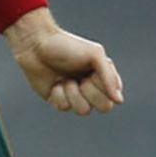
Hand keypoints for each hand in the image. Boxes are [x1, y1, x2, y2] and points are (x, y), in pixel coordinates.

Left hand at [4, 9, 123, 115]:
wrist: (36, 46)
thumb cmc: (66, 46)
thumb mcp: (94, 55)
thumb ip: (109, 78)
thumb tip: (119, 101)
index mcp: (103, 77)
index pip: (113, 97)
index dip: (102, 87)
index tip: (92, 72)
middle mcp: (91, 88)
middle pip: (103, 107)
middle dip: (89, 93)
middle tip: (80, 79)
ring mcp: (75, 95)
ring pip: (83, 111)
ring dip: (73, 93)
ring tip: (65, 80)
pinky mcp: (58, 100)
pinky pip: (64, 108)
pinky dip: (58, 94)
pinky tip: (54, 83)